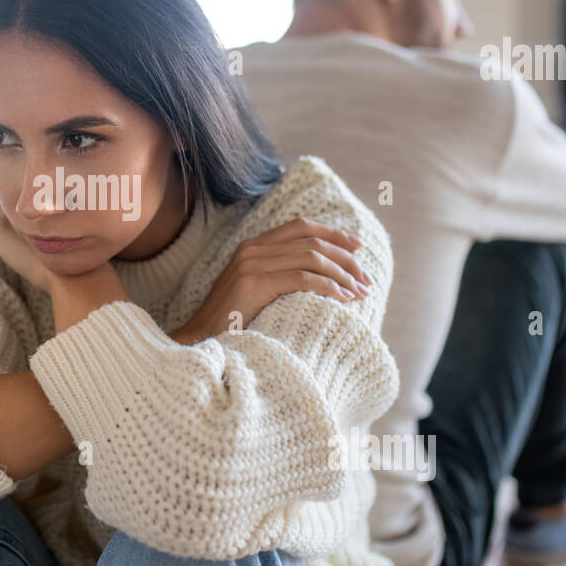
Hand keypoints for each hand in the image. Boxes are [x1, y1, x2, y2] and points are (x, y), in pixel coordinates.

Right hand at [171, 217, 372, 344]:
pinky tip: (343, 299)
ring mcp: (252, 264)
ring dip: (342, 274)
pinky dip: (329, 287)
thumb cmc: (231, 322)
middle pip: (312, 240)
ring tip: (360, 292)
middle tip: (366, 278)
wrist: (199, 339)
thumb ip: (277, 274)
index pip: (301, 227)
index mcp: (253, 245)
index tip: (358, 247)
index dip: (333, 233)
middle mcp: (252, 248)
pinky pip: (303, 279)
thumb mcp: (254, 290)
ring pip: (312, 258)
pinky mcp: (255, 284)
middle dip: (345, 257)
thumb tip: (318, 276)